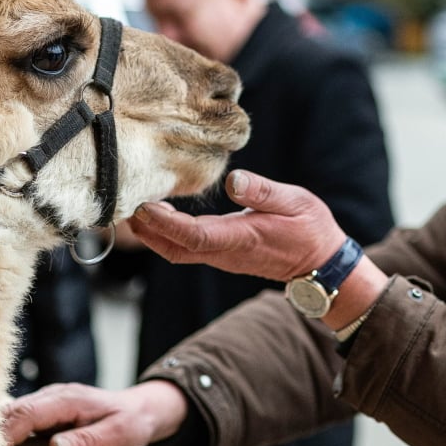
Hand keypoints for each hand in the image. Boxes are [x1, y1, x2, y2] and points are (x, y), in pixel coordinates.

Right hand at [1, 381, 188, 445]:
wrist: (141, 411)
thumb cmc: (132, 423)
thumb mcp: (118, 435)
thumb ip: (88, 442)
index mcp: (68, 400)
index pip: (27, 414)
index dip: (5, 435)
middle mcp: (53, 397)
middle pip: (11, 412)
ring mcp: (47, 403)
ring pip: (10, 415)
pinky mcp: (45, 413)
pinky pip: (18, 421)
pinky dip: (4, 436)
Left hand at [128, 170, 346, 282]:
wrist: (321, 264)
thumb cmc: (310, 229)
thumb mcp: (295, 201)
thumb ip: (263, 192)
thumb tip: (233, 181)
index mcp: (241, 238)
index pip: (195, 236)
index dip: (166, 224)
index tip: (145, 207)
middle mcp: (226, 252)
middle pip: (175, 249)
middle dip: (147, 232)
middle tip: (124, 206)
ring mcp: (222, 256)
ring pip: (177, 251)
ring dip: (152, 234)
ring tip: (133, 207)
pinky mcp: (222, 253)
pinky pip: (187, 248)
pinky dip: (166, 233)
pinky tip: (158, 215)